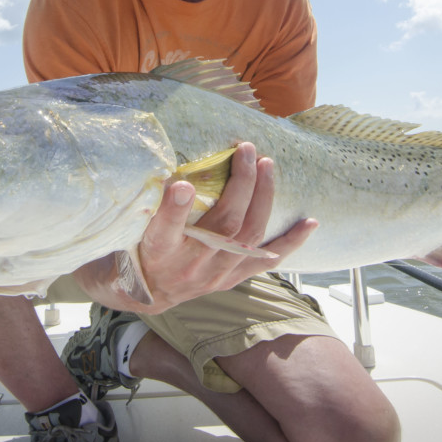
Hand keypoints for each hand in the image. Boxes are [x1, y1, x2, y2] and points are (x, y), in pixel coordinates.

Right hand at [75, 143, 317, 313]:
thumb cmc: (138, 246)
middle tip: (245, 149)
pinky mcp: (232, 278)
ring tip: (267, 164)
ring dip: (262, 197)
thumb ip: (149, 202)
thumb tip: (166, 167)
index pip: (165, 231)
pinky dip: (290, 242)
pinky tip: (310, 223)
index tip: (180, 184)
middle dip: (238, 185)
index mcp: (157, 251)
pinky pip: (265, 260)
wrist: (146, 292)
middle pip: (222, 225)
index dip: (174, 209)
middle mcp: (189, 265)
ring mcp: (215, 274)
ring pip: (248, 235)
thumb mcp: (130, 225)